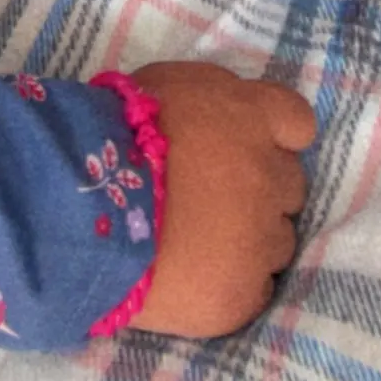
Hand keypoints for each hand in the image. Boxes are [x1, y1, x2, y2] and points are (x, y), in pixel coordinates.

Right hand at [128, 60, 314, 338]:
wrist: (83, 207)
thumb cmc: (117, 135)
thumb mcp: (171, 86)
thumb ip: (215, 101)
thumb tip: (223, 122)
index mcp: (254, 117)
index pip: (297, 122)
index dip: (276, 137)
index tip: (248, 149)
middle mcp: (271, 176)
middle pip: (289, 186)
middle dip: (259, 190)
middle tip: (213, 199)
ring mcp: (263, 240)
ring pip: (278, 241)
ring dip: (249, 239)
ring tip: (199, 243)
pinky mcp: (244, 294)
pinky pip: (257, 290)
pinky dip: (234, 284)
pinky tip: (197, 278)